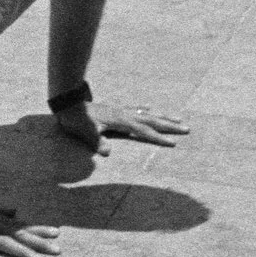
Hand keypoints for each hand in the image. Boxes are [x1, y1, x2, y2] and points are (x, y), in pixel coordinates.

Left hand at [55, 99, 189, 149]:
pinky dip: (145, 109)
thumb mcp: (86, 132)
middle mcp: (125, 114)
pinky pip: (135, 109)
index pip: (144, 131)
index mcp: (121, 121)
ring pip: (147, 113)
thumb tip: (106, 153)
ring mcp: (121, 110)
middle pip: (152, 120)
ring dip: (162, 116)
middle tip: (188, 128)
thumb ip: (97, 142)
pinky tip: (150, 108)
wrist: (68, 103)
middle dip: (170, 126)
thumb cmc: (77, 120)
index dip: (158, 138)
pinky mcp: (116, 109)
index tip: (174, 144)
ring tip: (178, 118)